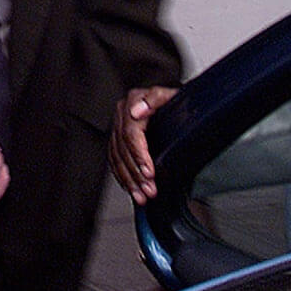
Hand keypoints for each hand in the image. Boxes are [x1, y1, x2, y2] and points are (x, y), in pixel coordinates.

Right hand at [109, 85, 178, 204]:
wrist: (175, 101)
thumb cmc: (176, 99)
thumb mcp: (172, 95)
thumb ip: (155, 98)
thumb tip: (137, 111)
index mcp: (133, 101)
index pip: (131, 134)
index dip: (139, 156)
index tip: (149, 173)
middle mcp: (123, 114)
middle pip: (123, 149)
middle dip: (136, 174)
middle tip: (148, 191)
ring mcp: (119, 126)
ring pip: (117, 158)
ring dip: (129, 180)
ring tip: (140, 195)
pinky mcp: (118, 138)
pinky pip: (114, 160)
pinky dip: (122, 176)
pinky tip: (130, 188)